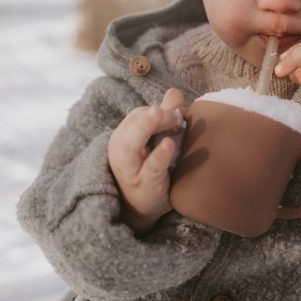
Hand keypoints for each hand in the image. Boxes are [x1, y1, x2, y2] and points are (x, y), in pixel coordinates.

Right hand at [108, 88, 185, 235]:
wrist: (141, 209)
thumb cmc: (150, 170)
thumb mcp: (158, 142)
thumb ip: (166, 116)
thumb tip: (174, 91)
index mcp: (124, 137)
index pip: (138, 114)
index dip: (159, 111)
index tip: (179, 115)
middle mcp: (121, 151)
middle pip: (133, 123)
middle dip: (155, 115)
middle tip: (177, 116)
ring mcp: (131, 169)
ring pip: (130, 143)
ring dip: (149, 126)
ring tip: (164, 117)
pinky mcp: (145, 185)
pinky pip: (150, 169)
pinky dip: (159, 155)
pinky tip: (169, 144)